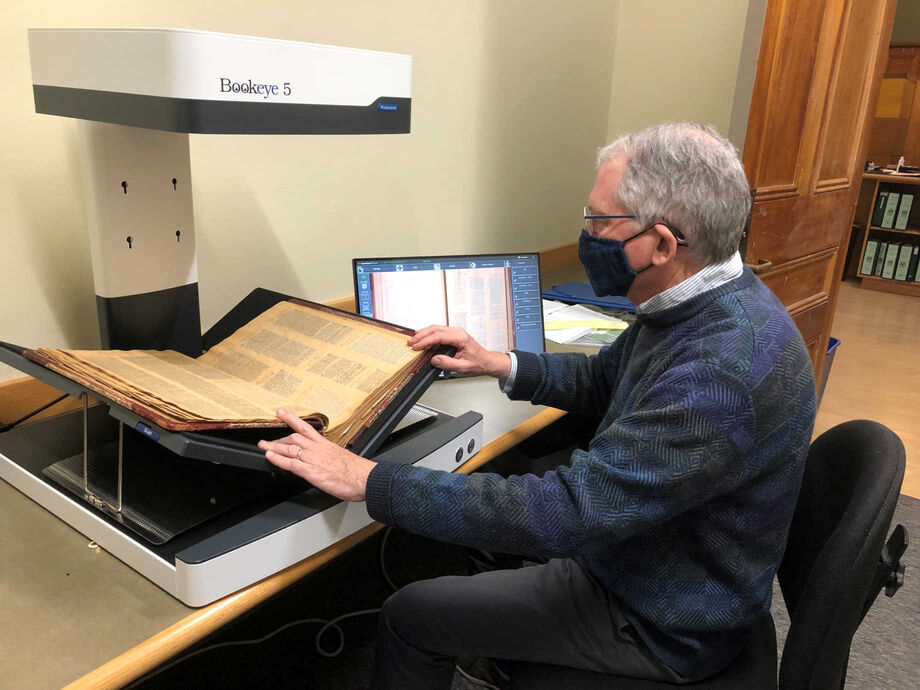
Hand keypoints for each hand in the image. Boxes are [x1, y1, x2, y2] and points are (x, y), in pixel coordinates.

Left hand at [258, 409, 374, 501]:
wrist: (363, 478)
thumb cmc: (357, 471)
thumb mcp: (342, 458)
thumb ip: (330, 457)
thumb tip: (325, 461)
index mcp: (325, 445)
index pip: (305, 428)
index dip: (291, 419)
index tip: (281, 413)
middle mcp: (317, 449)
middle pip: (293, 438)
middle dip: (278, 438)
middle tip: (266, 439)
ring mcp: (313, 459)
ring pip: (289, 449)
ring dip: (273, 447)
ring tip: (263, 446)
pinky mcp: (311, 471)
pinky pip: (291, 463)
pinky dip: (278, 459)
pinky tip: (270, 456)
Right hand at [408, 325, 510, 378]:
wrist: (486, 361)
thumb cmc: (478, 363)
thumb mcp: (463, 367)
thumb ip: (448, 364)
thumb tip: (434, 360)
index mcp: (460, 338)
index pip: (439, 336)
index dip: (426, 341)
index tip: (417, 347)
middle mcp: (458, 332)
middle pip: (435, 329)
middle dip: (421, 335)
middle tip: (411, 343)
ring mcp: (456, 332)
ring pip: (436, 328)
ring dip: (424, 333)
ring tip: (414, 340)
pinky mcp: (454, 334)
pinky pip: (439, 331)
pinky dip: (429, 334)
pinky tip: (423, 338)